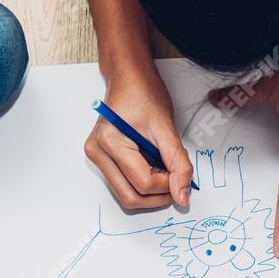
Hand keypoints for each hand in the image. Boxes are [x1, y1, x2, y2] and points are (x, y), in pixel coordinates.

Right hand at [85, 83, 190, 210]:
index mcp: (110, 141)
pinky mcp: (100, 159)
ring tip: (163, 169)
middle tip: (175, 180)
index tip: (181, 173)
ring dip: (150, 191)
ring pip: (126, 195)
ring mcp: (96, 157)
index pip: (143, 183)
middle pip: (131, 197)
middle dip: (158, 195)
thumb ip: (178, 163)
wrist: (129, 80)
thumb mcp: (167, 127)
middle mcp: (97, 152)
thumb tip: (183, 195)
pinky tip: (152, 166)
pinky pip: (123, 185)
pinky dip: (141, 184)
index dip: (168, 185)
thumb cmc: (144, 95)